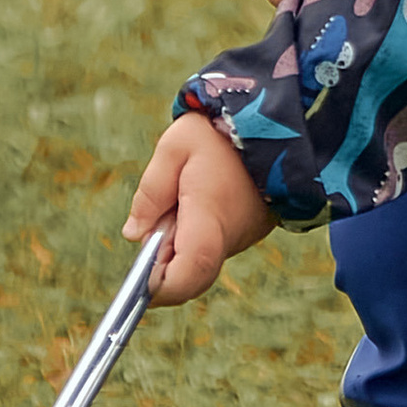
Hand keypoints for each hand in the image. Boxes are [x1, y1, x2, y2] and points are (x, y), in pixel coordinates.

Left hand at [127, 111, 276, 304]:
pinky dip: (195, 235)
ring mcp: (243, 236)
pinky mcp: (247, 231)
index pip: (189, 272)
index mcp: (211, 215)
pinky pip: (213, 246)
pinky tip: (197, 200)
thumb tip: (134, 236)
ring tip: (181, 197)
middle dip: (163, 262)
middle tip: (158, 220)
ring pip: (200, 261)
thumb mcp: (174, 147)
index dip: (161, 286)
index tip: (138, 279)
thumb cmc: (220, 130)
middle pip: (191, 274)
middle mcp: (232, 235)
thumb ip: (150, 192)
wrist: (273, 120)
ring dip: (178, 245)